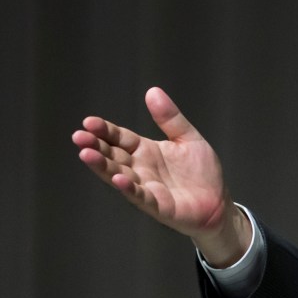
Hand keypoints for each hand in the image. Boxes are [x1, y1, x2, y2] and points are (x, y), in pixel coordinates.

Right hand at [72, 87, 250, 264]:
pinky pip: (141, 196)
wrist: (218, 203)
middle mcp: (141, 169)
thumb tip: (153, 91)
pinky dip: (129, 188)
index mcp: (146, 151)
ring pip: (119, 176)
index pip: (120, 138)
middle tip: (79, 137)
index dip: (105, 130)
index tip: (89, 122)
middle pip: (113, 156)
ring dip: (103, 166)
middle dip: (96, 146)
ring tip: (86, 154)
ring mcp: (147, 188)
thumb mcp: (188, 138)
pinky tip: (118, 179)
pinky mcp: (158, 206)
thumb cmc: (202, 172)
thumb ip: (170, 118)